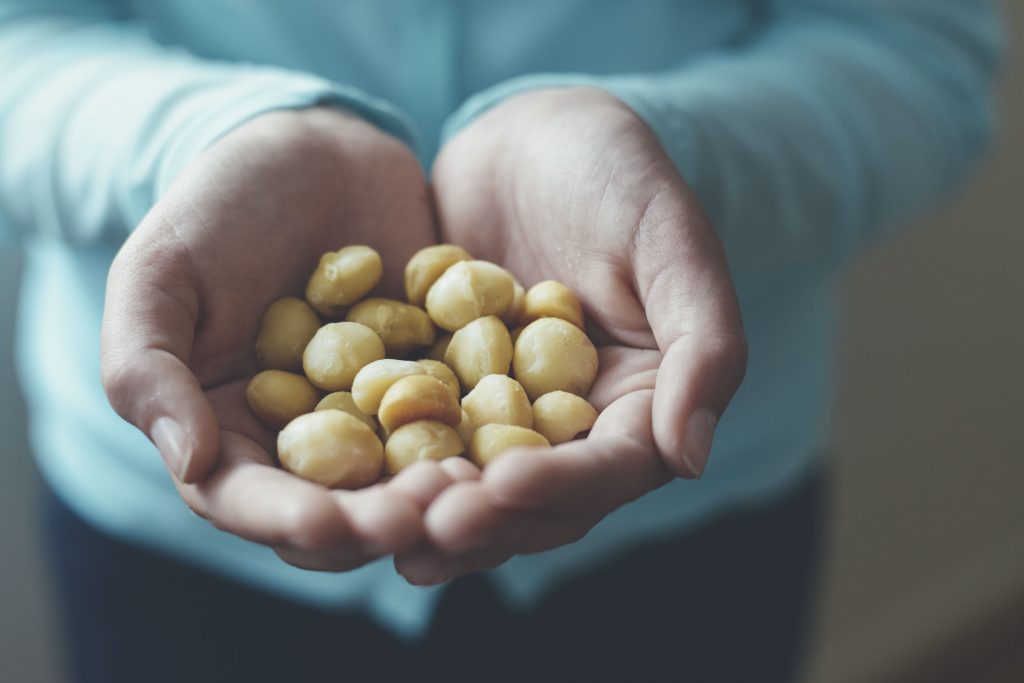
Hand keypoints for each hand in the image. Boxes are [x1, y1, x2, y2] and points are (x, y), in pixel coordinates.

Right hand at [101, 108, 476, 570]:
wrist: (314, 150)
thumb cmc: (218, 206)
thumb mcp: (160, 273)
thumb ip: (146, 368)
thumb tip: (189, 463)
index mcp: (229, 433)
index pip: (248, 501)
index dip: (287, 520)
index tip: (329, 523)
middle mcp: (307, 441)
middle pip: (341, 509)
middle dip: (378, 522)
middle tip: (424, 514)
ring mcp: (379, 416)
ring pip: (408, 480)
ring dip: (440, 496)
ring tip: (474, 487)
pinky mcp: (439, 383)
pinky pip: (465, 422)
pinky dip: (486, 439)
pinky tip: (516, 440)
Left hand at [395, 88, 746, 583]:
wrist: (534, 135)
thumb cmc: (618, 173)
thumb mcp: (671, 241)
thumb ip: (704, 345)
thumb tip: (691, 458)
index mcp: (642, 400)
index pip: (612, 466)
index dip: (561, 484)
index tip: (503, 485)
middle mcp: (578, 421)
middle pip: (540, 497)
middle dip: (489, 517)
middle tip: (430, 529)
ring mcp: (510, 411)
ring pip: (479, 481)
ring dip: (439, 511)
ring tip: (391, 532)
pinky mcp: (450, 391)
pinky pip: (424, 436)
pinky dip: (396, 465)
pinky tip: (357, 490)